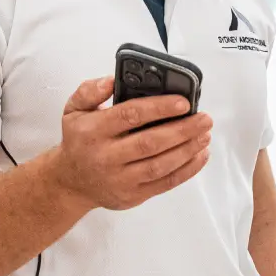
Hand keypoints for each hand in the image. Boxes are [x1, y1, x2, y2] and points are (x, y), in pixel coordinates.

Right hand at [53, 77, 211, 212]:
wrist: (71, 181)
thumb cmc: (78, 141)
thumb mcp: (73, 110)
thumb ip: (90, 91)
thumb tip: (111, 81)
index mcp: (92, 131)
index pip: (129, 116)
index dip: (159, 108)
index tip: (182, 102)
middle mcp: (106, 156)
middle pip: (150, 142)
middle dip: (182, 130)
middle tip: (204, 118)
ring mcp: (120, 179)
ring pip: (160, 165)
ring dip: (187, 149)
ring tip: (204, 134)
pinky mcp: (132, 195)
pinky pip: (165, 183)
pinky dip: (186, 169)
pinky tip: (199, 155)